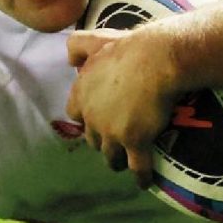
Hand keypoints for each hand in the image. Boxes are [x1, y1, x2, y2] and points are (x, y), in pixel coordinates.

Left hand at [66, 27, 181, 186]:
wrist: (155, 61)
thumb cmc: (128, 48)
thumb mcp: (97, 40)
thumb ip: (77, 46)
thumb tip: (68, 60)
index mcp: (83, 93)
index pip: (75, 113)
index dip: (85, 117)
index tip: (94, 118)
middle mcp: (92, 116)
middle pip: (92, 137)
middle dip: (100, 140)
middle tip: (113, 140)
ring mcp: (112, 132)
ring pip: (110, 154)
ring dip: (116, 160)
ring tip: (123, 163)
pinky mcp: (135, 142)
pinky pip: (137, 166)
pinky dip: (141, 176)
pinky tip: (144, 182)